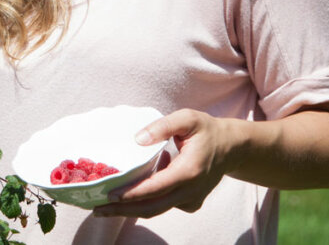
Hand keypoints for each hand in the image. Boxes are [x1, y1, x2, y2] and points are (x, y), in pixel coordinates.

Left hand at [92, 108, 235, 218]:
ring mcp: (192, 200)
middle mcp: (190, 191)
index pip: (155, 187)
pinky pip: (165, 205)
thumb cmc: (206, 130)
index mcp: (188, 171)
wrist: (231, 147)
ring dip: (131, 209)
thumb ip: (162, 127)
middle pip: (152, 207)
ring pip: (157, 209)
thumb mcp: (187, 118)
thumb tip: (137, 140)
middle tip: (97, 210)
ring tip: (105, 206)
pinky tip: (135, 187)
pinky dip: (148, 200)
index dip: (132, 193)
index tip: (110, 195)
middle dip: (123, 211)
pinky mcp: (191, 203)